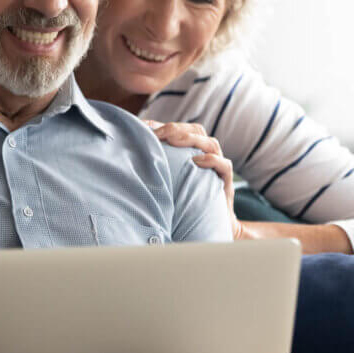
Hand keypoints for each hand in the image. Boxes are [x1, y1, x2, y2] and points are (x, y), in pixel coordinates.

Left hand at [145, 120, 244, 239]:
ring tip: (173, 140)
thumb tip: (127, 158)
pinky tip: (196, 161)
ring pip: (211, 144)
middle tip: (157, 133)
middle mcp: (205, 156)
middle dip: (176, 129)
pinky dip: (211, 160)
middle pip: (196, 131)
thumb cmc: (182, 203)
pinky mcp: (225, 182)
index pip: (181, 129)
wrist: (206, 227)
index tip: (145, 127)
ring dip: (192, 139)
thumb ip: (155, 169)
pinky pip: (224, 165)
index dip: (164, 125)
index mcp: (191, 152)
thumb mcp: (166, 183)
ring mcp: (217, 168)